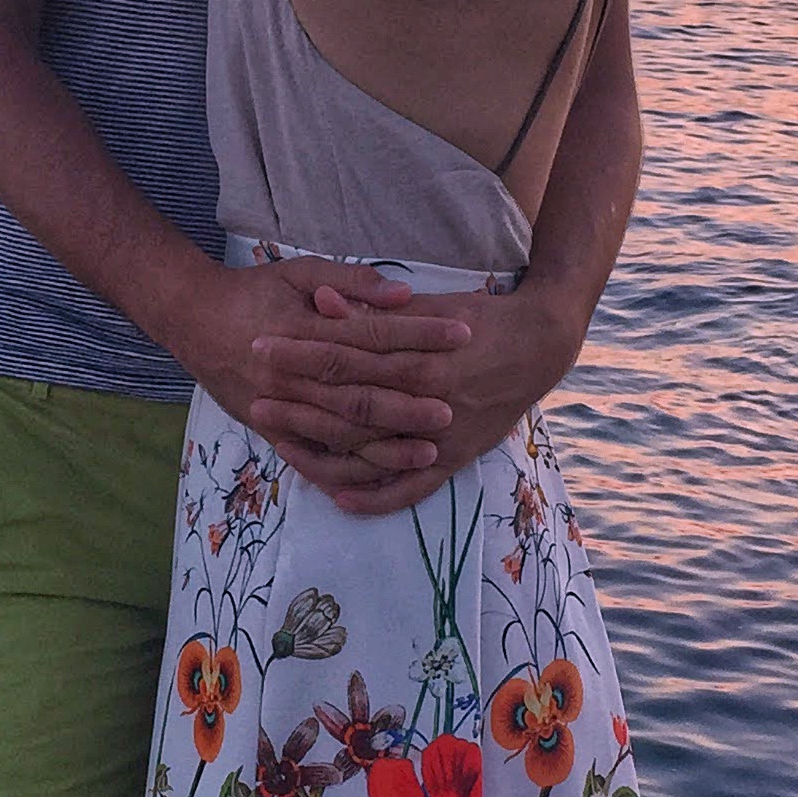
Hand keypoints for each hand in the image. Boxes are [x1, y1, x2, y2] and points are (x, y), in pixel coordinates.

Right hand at [162, 257, 470, 483]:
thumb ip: (353, 281)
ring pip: (340, 433)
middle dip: (409, 403)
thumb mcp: (300, 271)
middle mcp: (291, 372)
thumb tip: (404, 295)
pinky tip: (380, 475)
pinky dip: (347, 470)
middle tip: (452, 408)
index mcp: (303, 328)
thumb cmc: (253, 291)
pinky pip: (313, 457)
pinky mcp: (270, 429)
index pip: (373, 334)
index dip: (419, 335)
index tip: (461, 333)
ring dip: (387, 445)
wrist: (191, 318)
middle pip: (360, 392)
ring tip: (430, 449)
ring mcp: (279, 405)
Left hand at [251, 279, 583, 515]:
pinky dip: (374, 497)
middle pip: (350, 403)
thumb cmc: (482, 318)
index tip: (262, 345)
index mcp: (421, 354)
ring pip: (372, 450)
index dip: (301, 349)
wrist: (542, 346)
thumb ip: (374, 309)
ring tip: (279, 444)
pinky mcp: (456, 458)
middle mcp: (430, 398)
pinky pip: (410, 488)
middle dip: (299, 400)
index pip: (348, 353)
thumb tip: (321, 300)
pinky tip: (336, 497)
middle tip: (256, 397)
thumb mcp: (430, 305)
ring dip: (323, 450)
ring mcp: (442, 434)